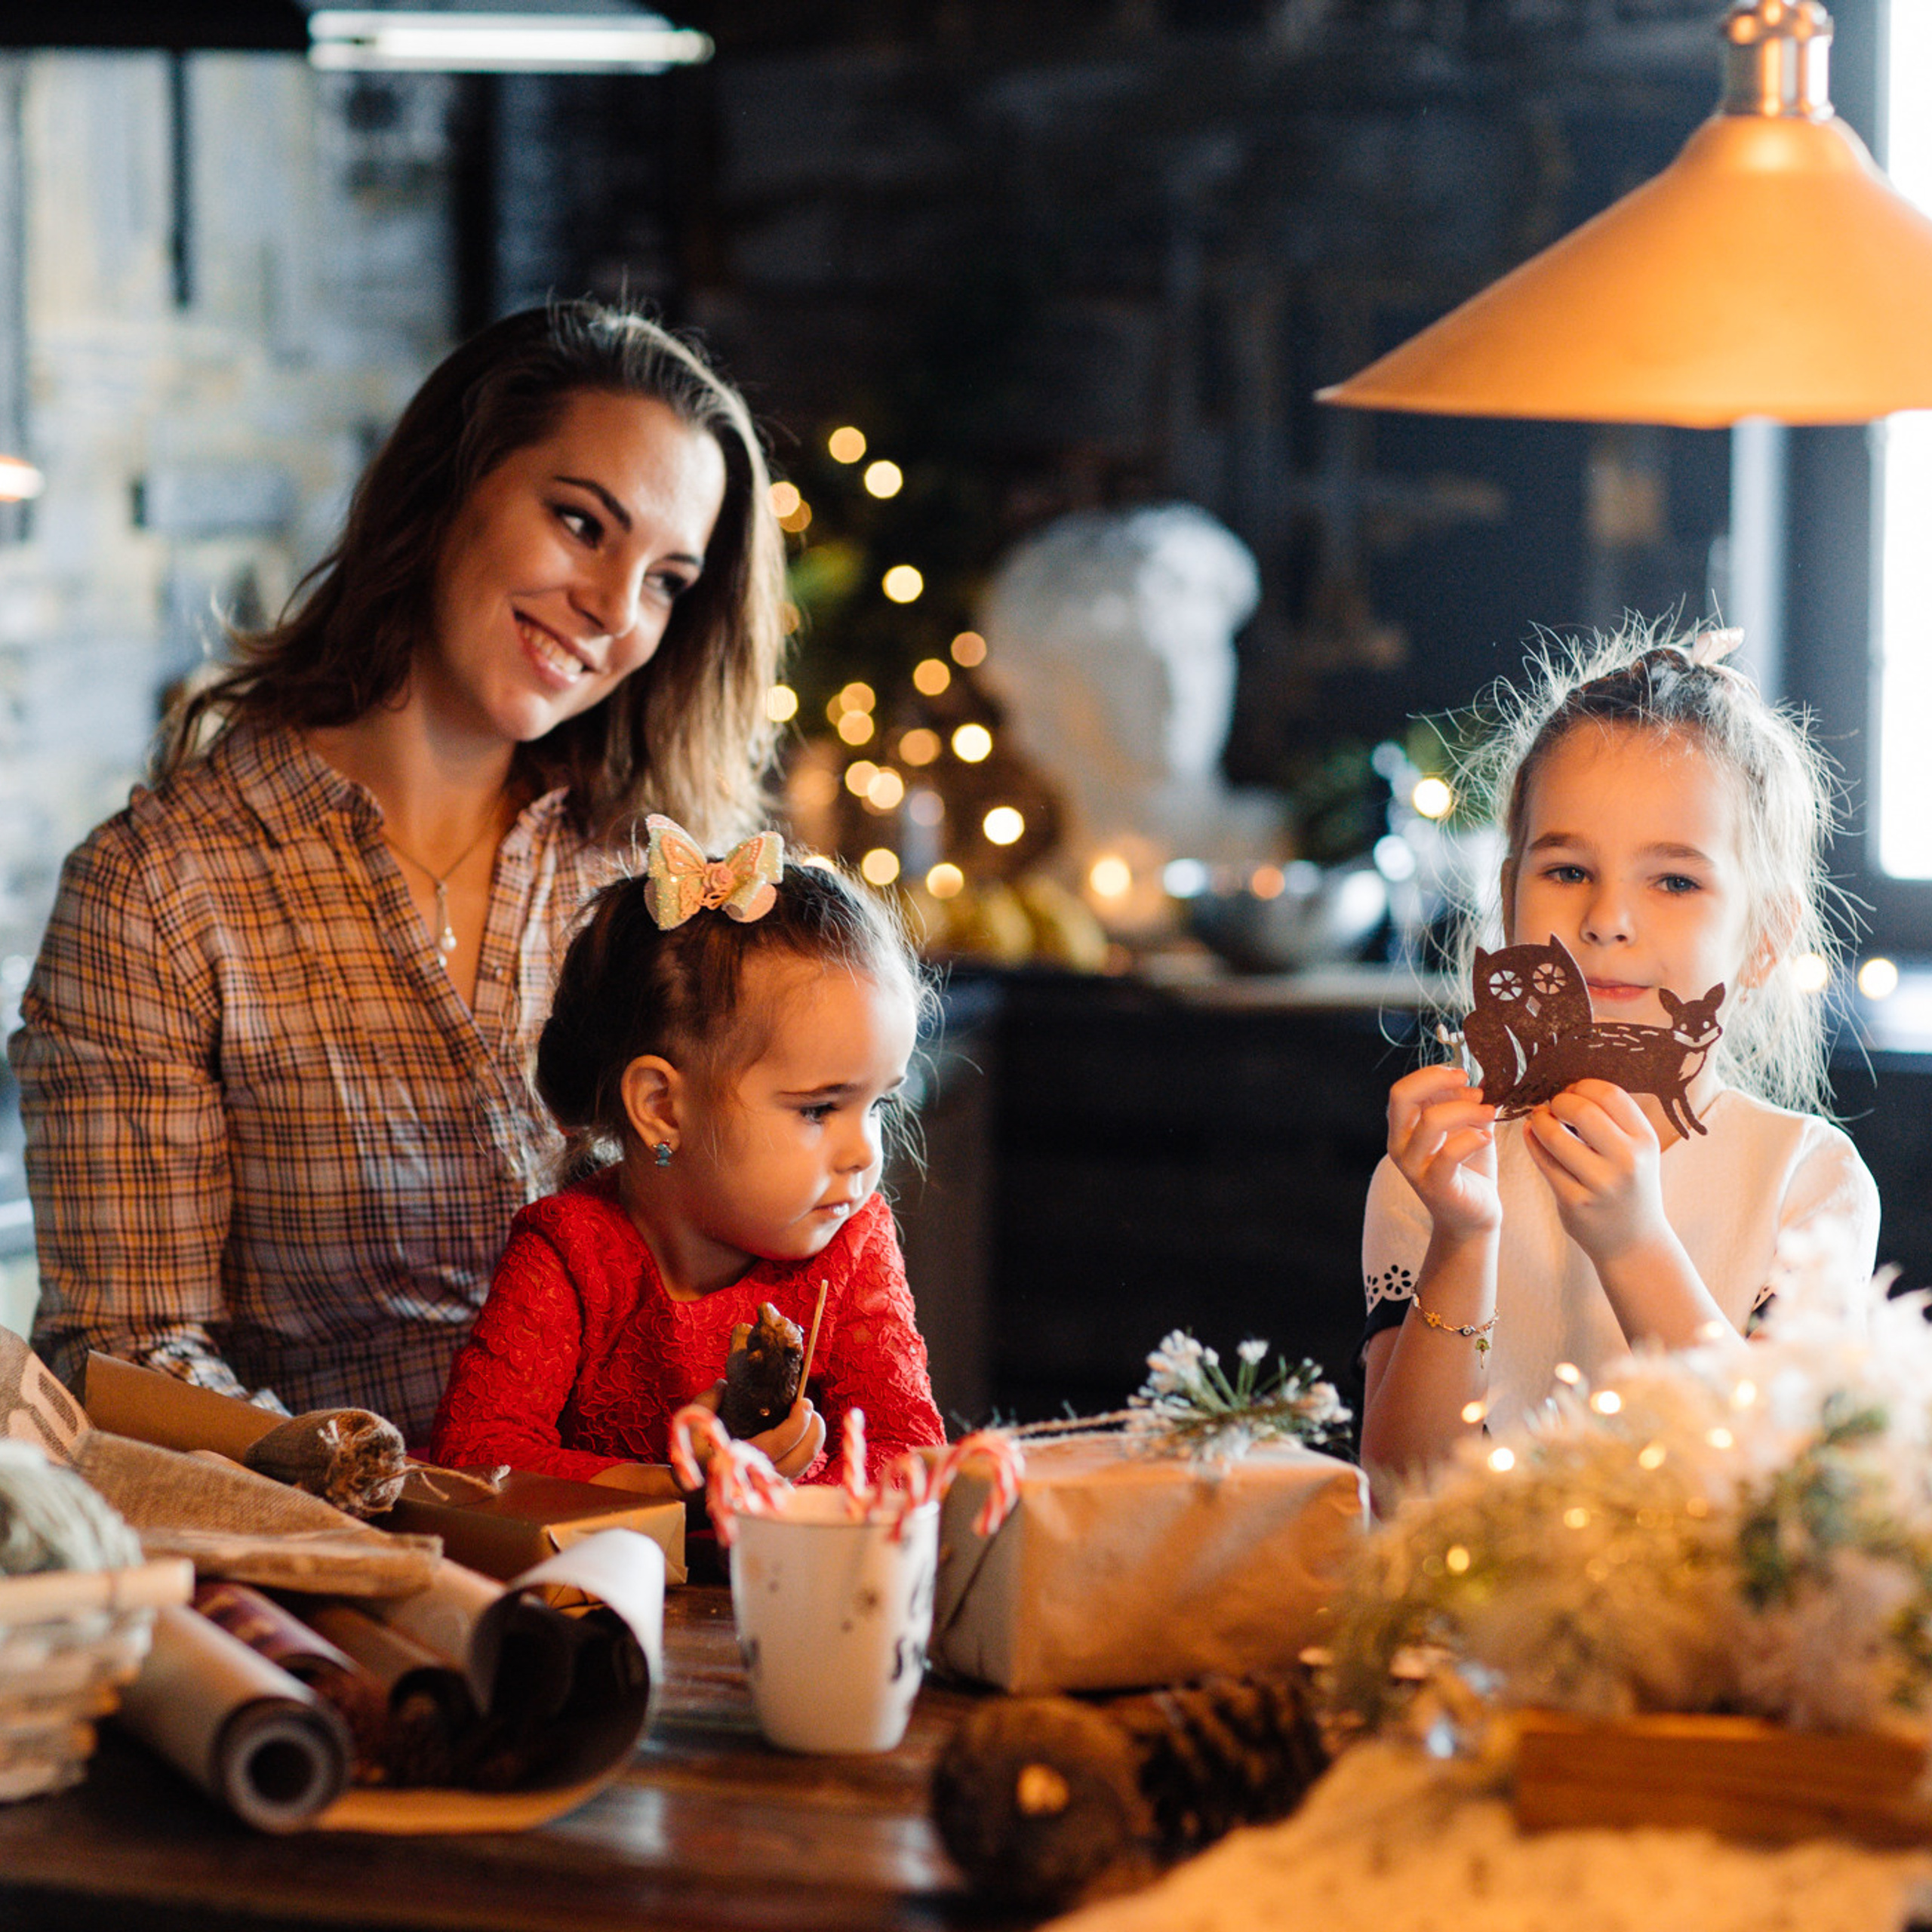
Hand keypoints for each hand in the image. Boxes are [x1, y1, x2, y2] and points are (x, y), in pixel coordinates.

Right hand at [671, 1384, 825, 1491]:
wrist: (689, 1494)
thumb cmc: (691, 1457)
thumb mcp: (692, 1426)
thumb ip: (708, 1401)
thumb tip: (725, 1384)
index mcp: (742, 1459)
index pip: (783, 1441)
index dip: (800, 1421)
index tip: (804, 1403)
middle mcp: (760, 1477)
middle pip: (803, 1456)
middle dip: (815, 1430)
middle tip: (812, 1411)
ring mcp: (768, 1487)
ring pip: (804, 1466)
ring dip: (813, 1442)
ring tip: (811, 1422)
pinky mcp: (771, 1490)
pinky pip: (797, 1472)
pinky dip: (804, 1454)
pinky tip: (802, 1438)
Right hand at [1388, 1064, 1499, 1237]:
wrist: (1474, 1215)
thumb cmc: (1469, 1168)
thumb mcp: (1466, 1127)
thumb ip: (1464, 1104)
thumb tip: (1474, 1083)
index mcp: (1402, 1128)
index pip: (1403, 1089)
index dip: (1432, 1075)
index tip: (1463, 1076)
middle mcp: (1399, 1145)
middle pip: (1402, 1096)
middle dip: (1438, 1081)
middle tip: (1472, 1087)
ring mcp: (1414, 1166)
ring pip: (1431, 1121)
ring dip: (1467, 1110)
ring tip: (1490, 1113)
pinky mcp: (1434, 1185)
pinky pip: (1450, 1152)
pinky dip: (1473, 1138)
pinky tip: (1487, 1139)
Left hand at [1524, 1079, 1669, 1262]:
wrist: (1634, 1243)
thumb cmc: (1630, 1186)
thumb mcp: (1637, 1151)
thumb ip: (1613, 1121)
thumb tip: (1570, 1085)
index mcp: (1646, 1141)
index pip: (1609, 1094)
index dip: (1582, 1086)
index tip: (1572, 1092)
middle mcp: (1627, 1161)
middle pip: (1581, 1110)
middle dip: (1559, 1101)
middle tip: (1553, 1106)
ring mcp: (1600, 1184)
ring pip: (1554, 1136)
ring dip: (1539, 1120)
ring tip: (1539, 1119)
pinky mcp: (1574, 1202)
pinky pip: (1543, 1162)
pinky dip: (1532, 1142)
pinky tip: (1532, 1134)